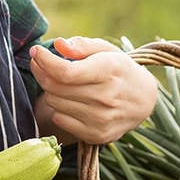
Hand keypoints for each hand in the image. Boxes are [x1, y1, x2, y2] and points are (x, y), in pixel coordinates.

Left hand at [30, 36, 158, 144]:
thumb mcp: (106, 50)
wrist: (144, 100)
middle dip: (41, 72)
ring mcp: (102, 119)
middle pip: (55, 87)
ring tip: (61, 83)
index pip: (66, 71)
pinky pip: (61, 120)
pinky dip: (59, 109)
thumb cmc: (119, 70)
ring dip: (51, 90)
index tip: (36, 52)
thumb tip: (59, 45)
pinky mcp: (97, 135)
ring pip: (55, 103)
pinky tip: (70, 100)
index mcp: (110, 71)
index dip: (45, 61)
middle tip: (40, 63)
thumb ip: (82, 45)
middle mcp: (107, 97)